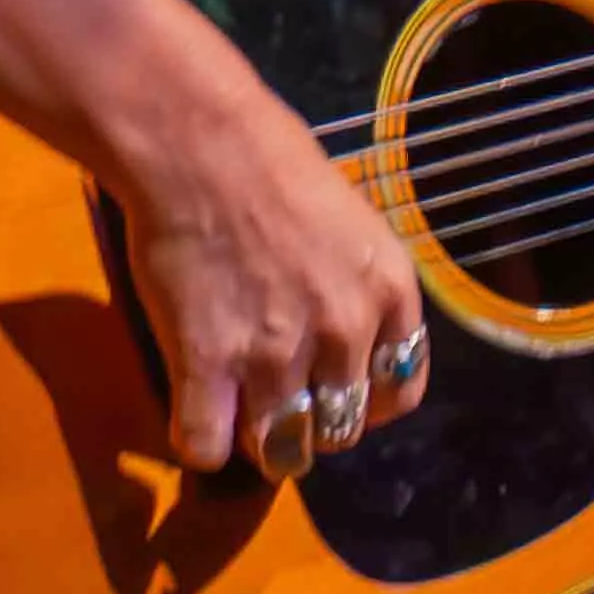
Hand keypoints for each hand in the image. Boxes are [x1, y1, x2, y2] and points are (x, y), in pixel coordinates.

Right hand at [114, 89, 433, 478]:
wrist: (198, 144)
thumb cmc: (272, 164)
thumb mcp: (353, 225)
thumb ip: (358, 290)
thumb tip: (343, 348)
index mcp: (389, 293)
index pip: (399, 392)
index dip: (365, 403)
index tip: (336, 392)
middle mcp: (344, 331)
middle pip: (339, 429)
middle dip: (310, 424)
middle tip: (277, 399)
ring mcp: (275, 353)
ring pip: (280, 450)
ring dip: (258, 440)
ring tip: (236, 411)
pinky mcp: (206, 363)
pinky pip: (206, 445)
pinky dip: (198, 441)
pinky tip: (194, 413)